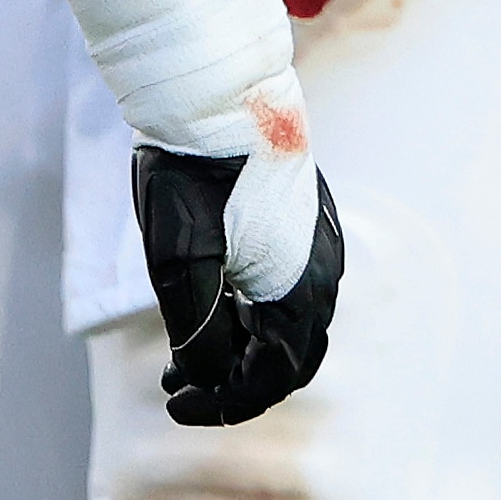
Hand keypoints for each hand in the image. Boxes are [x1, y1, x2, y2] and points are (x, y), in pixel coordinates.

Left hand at [135, 144, 344, 424]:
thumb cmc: (192, 173)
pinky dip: (249, 312)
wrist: (214, 92)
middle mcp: (322, 274)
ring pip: (285, 322)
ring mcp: (318, 245)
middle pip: (286, 357)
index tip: (178, 406)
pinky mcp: (305, 221)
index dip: (227, 403)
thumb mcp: (180, 260)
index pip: (273, 377)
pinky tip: (211, 309)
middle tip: (179, 390)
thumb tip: (211, 377)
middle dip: (233, 382)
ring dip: (238, 348)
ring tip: (181, 360)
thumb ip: (199, 329)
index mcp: (298, 291)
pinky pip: (287, 287)